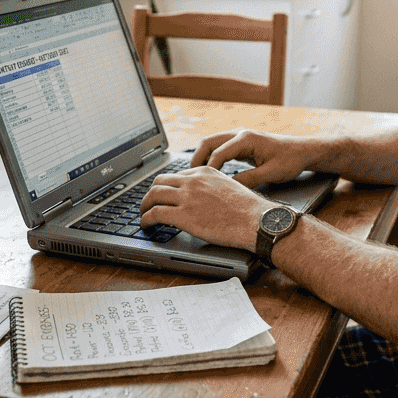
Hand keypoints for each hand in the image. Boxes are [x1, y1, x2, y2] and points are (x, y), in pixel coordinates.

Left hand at [139, 166, 272, 250]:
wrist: (255, 220)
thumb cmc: (248, 209)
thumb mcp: (229, 187)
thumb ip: (212, 187)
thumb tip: (204, 198)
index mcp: (204, 172)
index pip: (175, 175)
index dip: (166, 187)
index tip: (163, 196)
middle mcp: (192, 181)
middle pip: (159, 182)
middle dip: (151, 193)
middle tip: (148, 203)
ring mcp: (186, 197)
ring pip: (153, 196)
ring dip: (144, 206)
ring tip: (143, 215)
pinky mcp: (182, 215)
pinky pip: (154, 214)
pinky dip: (146, 219)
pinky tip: (146, 225)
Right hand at [191, 128, 318, 188]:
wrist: (302, 151)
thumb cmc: (290, 160)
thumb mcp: (271, 173)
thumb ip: (249, 180)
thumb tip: (228, 188)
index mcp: (247, 139)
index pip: (218, 153)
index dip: (208, 170)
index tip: (203, 185)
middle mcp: (240, 134)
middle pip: (208, 143)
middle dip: (197, 160)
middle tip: (191, 179)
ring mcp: (239, 137)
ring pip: (211, 144)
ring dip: (201, 158)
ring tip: (196, 177)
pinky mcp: (240, 144)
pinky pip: (218, 148)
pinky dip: (209, 158)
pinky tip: (208, 173)